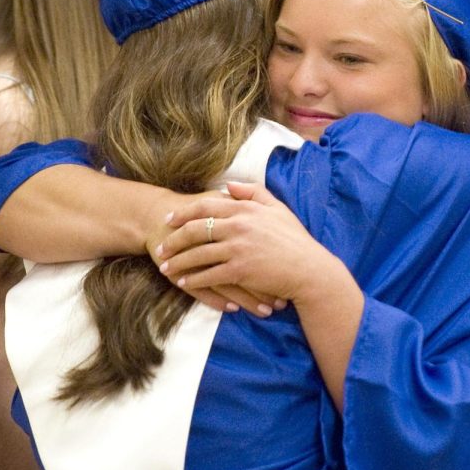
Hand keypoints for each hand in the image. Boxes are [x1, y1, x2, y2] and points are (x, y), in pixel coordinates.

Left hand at [147, 188, 284, 316]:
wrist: (309, 269)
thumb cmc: (294, 239)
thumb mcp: (277, 208)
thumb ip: (253, 192)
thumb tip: (227, 185)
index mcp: (245, 208)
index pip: (204, 207)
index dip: (182, 213)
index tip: (168, 220)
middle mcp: (238, 226)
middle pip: (195, 230)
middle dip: (173, 239)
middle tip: (160, 247)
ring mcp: (237, 248)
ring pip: (198, 254)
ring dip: (178, 262)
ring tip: (166, 268)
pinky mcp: (239, 270)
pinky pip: (208, 275)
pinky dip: (193, 280)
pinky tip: (184, 283)